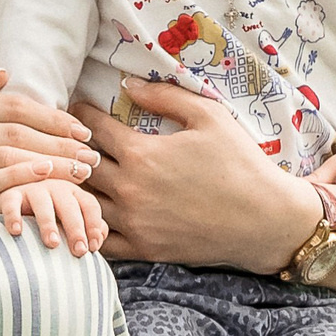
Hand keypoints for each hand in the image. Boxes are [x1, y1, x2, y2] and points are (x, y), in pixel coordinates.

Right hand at [0, 64, 93, 246]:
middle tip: (89, 154)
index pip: (9, 105)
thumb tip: (3, 71)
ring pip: (6, 153)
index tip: (81, 129)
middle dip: (57, 141)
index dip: (50, 116)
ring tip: (79, 170)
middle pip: (12, 130)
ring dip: (49, 161)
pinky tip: (47, 175)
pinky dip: (22, 175)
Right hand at [0, 174, 108, 257]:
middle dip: (76, 228)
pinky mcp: (9, 194)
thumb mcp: (67, 219)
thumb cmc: (46, 216)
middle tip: (79, 251)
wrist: (11, 203)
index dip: (94, 225)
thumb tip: (100, 238)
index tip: (94, 248)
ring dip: (49, 223)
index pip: (90, 205)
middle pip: (69, 205)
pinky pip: (11, 205)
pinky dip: (13, 217)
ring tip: (52, 244)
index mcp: (73, 192)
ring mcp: (32, 188)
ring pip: (43, 204)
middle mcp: (55, 186)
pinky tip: (17, 232)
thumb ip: (87, 225)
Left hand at [84, 75, 311, 273]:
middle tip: (70, 139)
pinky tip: (92, 212)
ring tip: (75, 174)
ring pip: (85, 204)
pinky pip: (101, 241)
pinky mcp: (144, 250)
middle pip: (81, 166)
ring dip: (78, 187)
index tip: (76, 107)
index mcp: (142, 154)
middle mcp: (130, 190)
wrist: (265, 219)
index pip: (92, 128)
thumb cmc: (240, 162)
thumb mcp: (209, 116)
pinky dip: (90, 225)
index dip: (81, 114)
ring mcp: (134, 224)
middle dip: (72, 149)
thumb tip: (127, 86)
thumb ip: (165, 96)